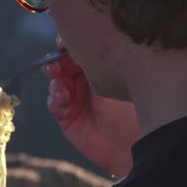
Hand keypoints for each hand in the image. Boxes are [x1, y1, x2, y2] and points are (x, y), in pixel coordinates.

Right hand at [43, 38, 142, 177]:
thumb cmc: (132, 108)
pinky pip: (54, 103)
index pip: (79, 48)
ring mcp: (76, 97)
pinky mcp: (67, 116)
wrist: (132, 144)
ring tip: (64, 93)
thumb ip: (94, 61)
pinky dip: (56, 102)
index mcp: (102, 64)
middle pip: (62, 62)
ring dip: (56, 85)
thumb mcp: (114, 79)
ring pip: (55, 82)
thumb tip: (75, 42)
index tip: (63, 44)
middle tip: (56, 68)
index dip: (67, 44)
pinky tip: (65, 107)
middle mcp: (87, 78)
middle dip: (56, 63)